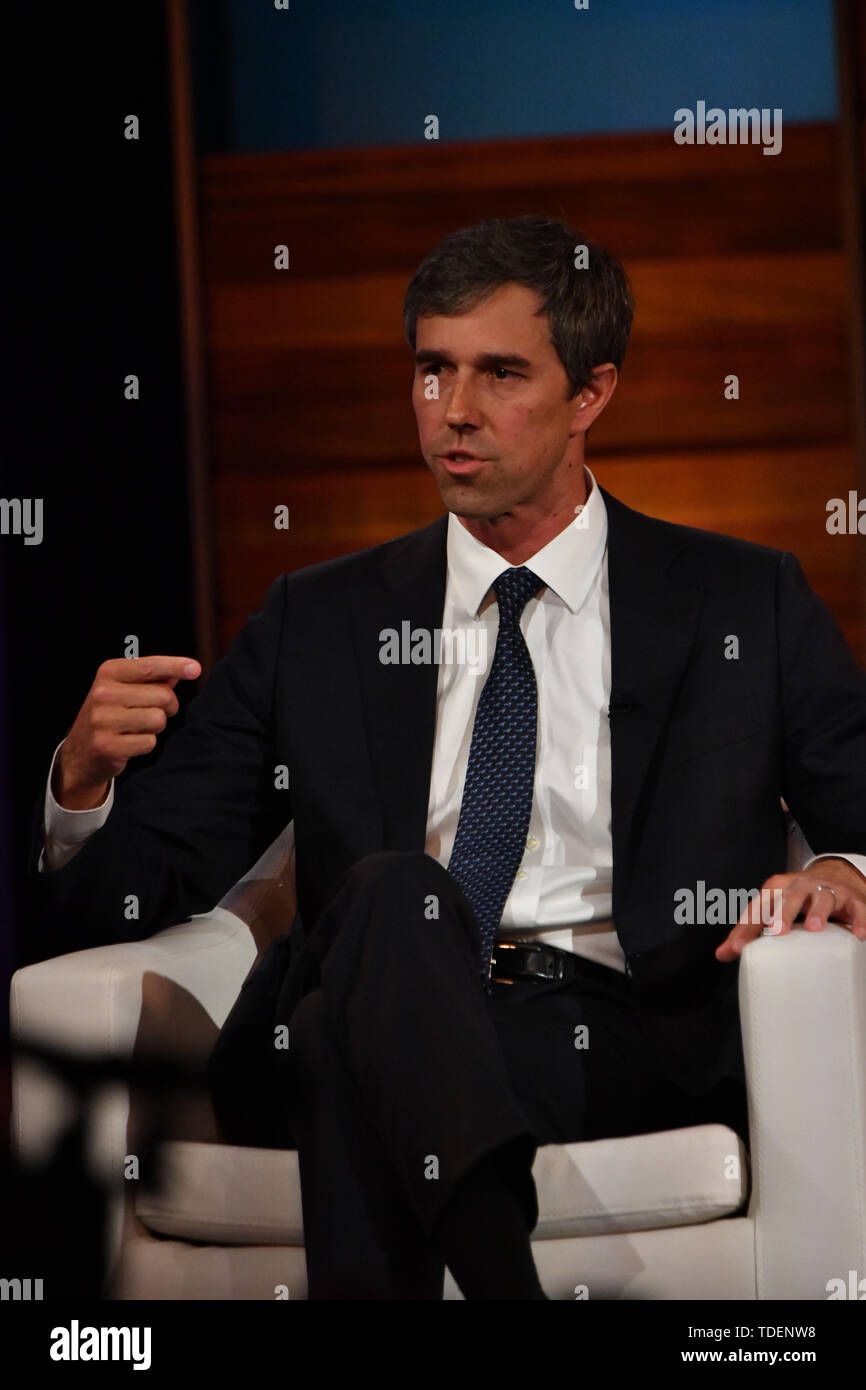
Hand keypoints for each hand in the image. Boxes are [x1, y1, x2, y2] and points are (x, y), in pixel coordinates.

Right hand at [54, 655, 200, 808]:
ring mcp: (102, 720)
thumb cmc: (112, 714)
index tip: (195, 669)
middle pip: (162, 696)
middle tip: (154, 712)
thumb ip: (153, 679)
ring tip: (137, 727)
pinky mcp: (107, 745)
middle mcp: (103, 693)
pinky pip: (149, 742)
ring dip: (156, 726)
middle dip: (167, 706)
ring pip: (158, 719)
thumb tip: (182, 671)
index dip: (175, 666)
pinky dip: (145, 744)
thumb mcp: (125, 689)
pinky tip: (129, 742)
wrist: (81, 751)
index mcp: (108, 673)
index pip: (149, 666)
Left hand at [715, 859, 865, 961]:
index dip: (746, 926)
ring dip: (818, 912)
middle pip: (791, 896)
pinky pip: (858, 909)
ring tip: (814, 929)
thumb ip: (749, 931)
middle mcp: (802, 886)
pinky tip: (859, 935)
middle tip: (776, 931)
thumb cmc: (798, 900)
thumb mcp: (772, 910)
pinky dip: (859, 921)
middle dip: (783, 912)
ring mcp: (829, 891)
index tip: (736, 949)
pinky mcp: (853, 900)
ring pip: (824, 897)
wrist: (836, 876)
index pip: (759, 906)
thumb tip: (722, 954)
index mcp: (779, 889)